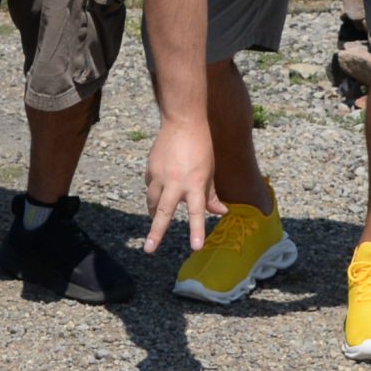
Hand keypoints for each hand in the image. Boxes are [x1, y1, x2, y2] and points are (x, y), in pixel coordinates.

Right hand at [143, 119, 219, 253]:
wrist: (183, 121)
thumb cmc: (202, 147)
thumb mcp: (211, 171)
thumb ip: (211, 194)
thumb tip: (221, 212)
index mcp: (195, 183)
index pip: (197, 212)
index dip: (197, 230)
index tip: (195, 247)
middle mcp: (176, 182)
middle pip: (164, 212)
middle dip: (156, 232)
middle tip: (149, 249)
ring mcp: (160, 175)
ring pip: (153, 202)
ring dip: (154, 214)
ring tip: (154, 224)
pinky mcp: (150, 168)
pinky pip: (150, 186)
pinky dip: (154, 192)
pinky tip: (159, 190)